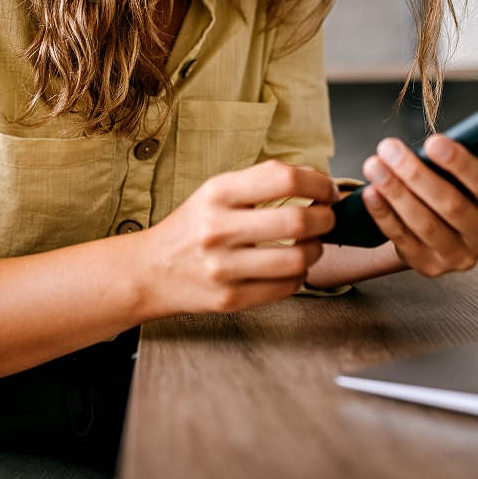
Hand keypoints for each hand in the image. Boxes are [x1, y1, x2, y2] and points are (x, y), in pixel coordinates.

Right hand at [140, 160, 337, 315]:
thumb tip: (316, 179)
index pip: (285, 179)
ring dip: (316, 250)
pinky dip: (299, 276)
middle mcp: (218, 229)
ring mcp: (223, 268)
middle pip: (297, 221)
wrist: (150, 271)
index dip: (318, 183)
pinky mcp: (230, 299)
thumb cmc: (192, 227)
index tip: (327, 190)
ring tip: (311, 245)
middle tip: (327, 218)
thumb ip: (262, 180)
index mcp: (218, 193)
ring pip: (297, 260)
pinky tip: (292, 267)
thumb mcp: (216, 191)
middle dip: (325, 219)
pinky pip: (286, 288)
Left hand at [360, 135, 477, 276]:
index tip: (432, 142)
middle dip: (416, 174)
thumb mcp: (462, 175)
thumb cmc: (452, 188)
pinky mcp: (430, 267)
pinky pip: (402, 239)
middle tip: (390, 148)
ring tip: (374, 166)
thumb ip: (453, 163)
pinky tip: (370, 193)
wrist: (439, 229)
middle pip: (451, 204)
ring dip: (395, 192)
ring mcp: (458, 256)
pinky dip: (384, 214)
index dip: (460, 163)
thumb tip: (424, 148)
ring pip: (425, 223)